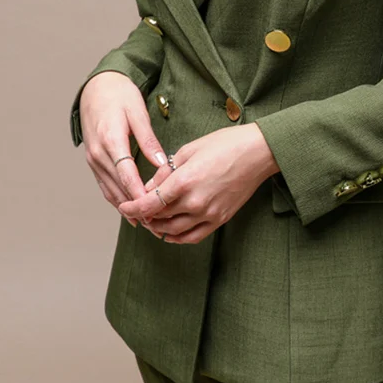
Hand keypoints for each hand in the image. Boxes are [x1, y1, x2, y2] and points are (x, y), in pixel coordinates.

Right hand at [79, 71, 169, 226]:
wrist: (96, 87)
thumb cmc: (120, 95)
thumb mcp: (138, 113)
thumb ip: (149, 140)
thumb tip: (162, 164)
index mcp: (111, 141)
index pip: (126, 176)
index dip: (141, 196)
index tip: (156, 209)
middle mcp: (98, 154)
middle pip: (118, 189)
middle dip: (137, 208)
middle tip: (158, 224)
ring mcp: (93, 160)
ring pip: (110, 191)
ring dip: (127, 209)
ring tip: (148, 223)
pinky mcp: (93, 162)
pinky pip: (105, 186)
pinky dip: (118, 199)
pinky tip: (132, 210)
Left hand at [117, 123, 280, 244]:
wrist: (258, 153)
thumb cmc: (225, 144)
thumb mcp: (188, 151)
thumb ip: (165, 172)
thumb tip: (148, 188)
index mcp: (184, 181)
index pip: (149, 204)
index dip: (132, 208)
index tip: (124, 207)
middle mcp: (195, 202)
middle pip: (158, 217)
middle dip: (143, 215)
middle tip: (136, 209)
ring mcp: (208, 213)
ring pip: (173, 231)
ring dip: (158, 228)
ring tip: (150, 220)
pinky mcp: (219, 219)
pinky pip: (193, 236)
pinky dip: (177, 238)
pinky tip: (169, 233)